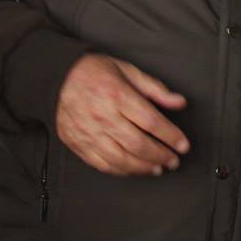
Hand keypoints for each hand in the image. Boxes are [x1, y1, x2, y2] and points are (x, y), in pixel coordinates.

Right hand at [56, 53, 189, 175]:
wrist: (57, 77)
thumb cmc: (94, 72)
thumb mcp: (128, 70)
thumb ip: (155, 89)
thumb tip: (179, 102)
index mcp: (117, 94)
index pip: (151, 121)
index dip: (171, 136)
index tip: (183, 145)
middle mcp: (103, 116)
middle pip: (138, 144)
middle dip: (161, 155)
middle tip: (173, 160)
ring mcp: (89, 132)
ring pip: (121, 159)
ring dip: (143, 167)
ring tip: (157, 168)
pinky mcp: (78, 143)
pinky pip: (102, 164)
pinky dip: (121, 170)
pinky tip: (134, 169)